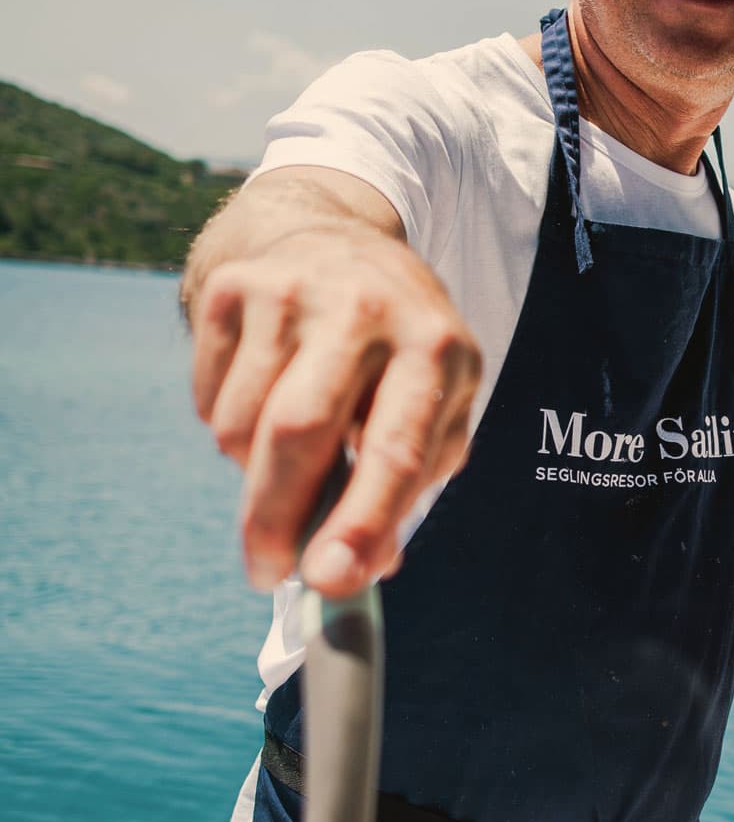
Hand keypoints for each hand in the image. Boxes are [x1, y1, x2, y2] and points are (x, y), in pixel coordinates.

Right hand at [191, 224, 480, 594]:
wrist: (335, 241)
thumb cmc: (396, 354)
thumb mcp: (433, 405)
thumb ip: (407, 486)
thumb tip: (362, 568)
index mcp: (437, 346)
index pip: (396, 449)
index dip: (361, 522)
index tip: (330, 580)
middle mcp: (366, 307)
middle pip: (300, 432)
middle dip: (275, 519)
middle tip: (267, 573)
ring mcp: (293, 289)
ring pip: (241, 426)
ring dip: (251, 474)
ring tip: (284, 457)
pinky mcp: (233, 287)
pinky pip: (209, 401)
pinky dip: (227, 429)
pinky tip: (263, 398)